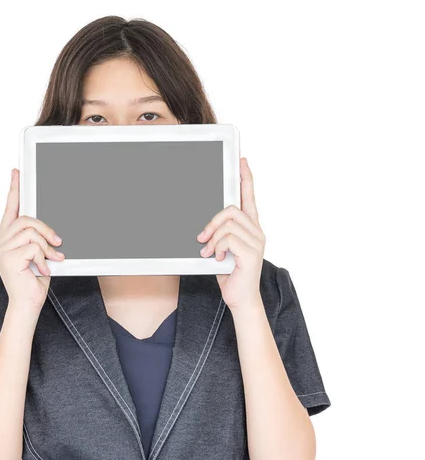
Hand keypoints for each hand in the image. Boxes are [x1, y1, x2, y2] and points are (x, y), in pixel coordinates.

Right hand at [0, 169, 65, 307]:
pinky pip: (34, 247)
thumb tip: (50, 229)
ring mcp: (1, 250)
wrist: (28, 304)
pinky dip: (44, 258)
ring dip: (47, 247)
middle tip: (58, 243)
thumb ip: (39, 238)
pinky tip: (43, 269)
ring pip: (31, 232)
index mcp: (6, 238)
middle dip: (46, 229)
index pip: (10, 209)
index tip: (16, 173)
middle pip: (26, 219)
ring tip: (51, 261)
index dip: (14, 190)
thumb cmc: (34, 280)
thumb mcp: (39, 253)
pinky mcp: (8, 259)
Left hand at [196, 157, 265, 310]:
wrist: (241, 298)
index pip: (249, 197)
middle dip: (212, 221)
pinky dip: (217, 248)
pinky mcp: (252, 253)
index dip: (246, 178)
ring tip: (208, 252)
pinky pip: (228, 239)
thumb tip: (203, 227)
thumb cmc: (230, 274)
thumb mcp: (222, 249)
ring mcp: (256, 242)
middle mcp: (257, 232)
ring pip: (228, 224)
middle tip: (202, 237)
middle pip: (231, 209)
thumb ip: (219, 234)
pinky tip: (217, 259)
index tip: (242, 161)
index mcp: (250, 228)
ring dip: (212, 238)